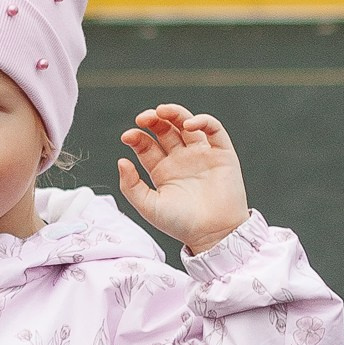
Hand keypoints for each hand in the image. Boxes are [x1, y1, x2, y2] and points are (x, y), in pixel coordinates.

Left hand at [118, 106, 250, 255]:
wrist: (214, 234)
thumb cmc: (182, 224)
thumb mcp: (149, 207)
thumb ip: (131, 186)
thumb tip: (121, 161)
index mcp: (162, 170)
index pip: (146, 145)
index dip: (136, 137)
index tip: (128, 136)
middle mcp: (181, 159)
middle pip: (164, 130)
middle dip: (153, 120)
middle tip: (143, 118)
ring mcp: (201, 154)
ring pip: (186, 124)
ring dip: (174, 113)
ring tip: (162, 110)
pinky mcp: (222, 153)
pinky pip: (213, 130)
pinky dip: (203, 121)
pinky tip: (189, 124)